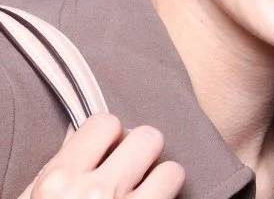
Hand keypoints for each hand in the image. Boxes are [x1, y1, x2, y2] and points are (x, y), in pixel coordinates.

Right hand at [23, 114, 183, 198]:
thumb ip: (56, 168)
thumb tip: (79, 132)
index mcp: (59, 181)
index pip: (105, 123)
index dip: (108, 135)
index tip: (105, 148)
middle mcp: (97, 193)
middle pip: (146, 138)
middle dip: (139, 152)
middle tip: (128, 168)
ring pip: (172, 169)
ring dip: (159, 178)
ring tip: (144, 188)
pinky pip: (176, 191)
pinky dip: (168, 194)